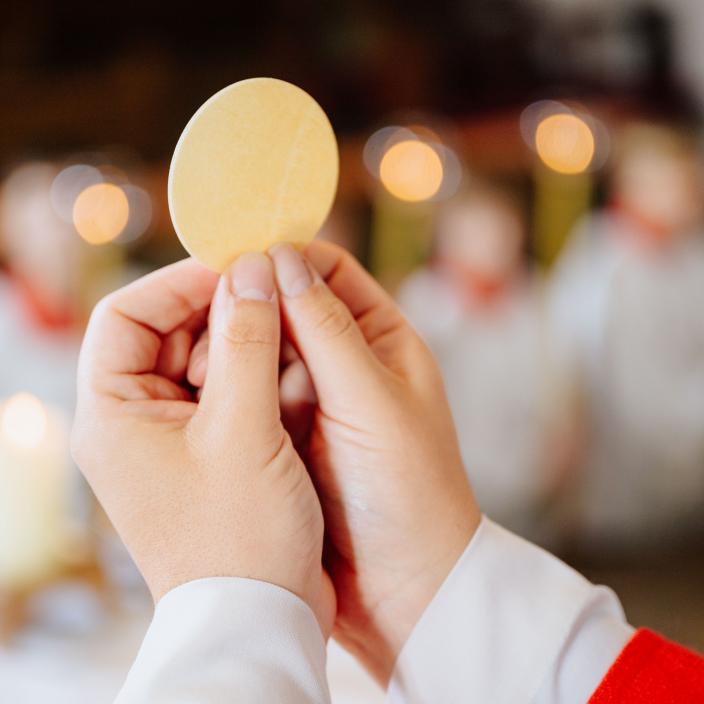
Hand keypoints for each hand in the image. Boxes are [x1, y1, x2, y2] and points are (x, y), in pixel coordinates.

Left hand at [72, 254, 334, 634]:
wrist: (260, 617)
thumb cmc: (241, 536)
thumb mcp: (245, 429)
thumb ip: (247, 342)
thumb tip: (251, 269)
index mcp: (114, 414)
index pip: (127, 315)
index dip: (178, 282)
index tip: (236, 267)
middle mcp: (132, 422)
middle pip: (164, 332)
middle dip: (216, 308)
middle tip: (270, 293)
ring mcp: (169, 438)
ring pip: (198, 359)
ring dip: (240, 340)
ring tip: (284, 335)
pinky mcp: (204, 452)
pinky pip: (222, 391)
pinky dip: (252, 374)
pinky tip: (288, 375)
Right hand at [189, 243, 480, 682]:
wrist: (404, 588)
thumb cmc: (408, 490)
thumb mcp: (371, 401)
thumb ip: (326, 330)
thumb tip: (283, 256)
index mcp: (383, 340)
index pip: (329, 272)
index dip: (284, 257)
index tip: (234, 255)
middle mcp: (347, 363)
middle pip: (288, 308)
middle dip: (251, 308)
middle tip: (209, 319)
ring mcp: (313, 400)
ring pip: (262, 351)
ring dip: (236, 352)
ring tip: (206, 367)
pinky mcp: (287, 435)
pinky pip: (251, 395)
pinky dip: (231, 390)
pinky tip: (208, 396)